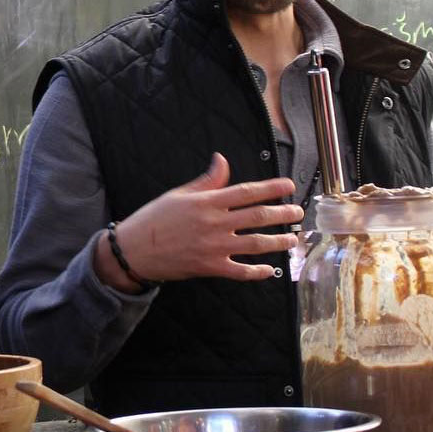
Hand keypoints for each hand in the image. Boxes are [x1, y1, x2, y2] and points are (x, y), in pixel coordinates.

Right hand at [95, 152, 301, 289]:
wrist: (134, 250)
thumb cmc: (154, 219)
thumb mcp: (179, 194)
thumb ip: (206, 180)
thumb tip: (222, 160)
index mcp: (207, 202)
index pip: (246, 192)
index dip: (271, 188)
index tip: (288, 186)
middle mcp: (214, 223)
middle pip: (257, 216)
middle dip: (282, 214)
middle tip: (298, 213)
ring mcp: (213, 246)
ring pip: (254, 244)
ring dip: (277, 242)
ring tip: (291, 239)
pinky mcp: (209, 267)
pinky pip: (239, 270)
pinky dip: (256, 272)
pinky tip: (269, 269)